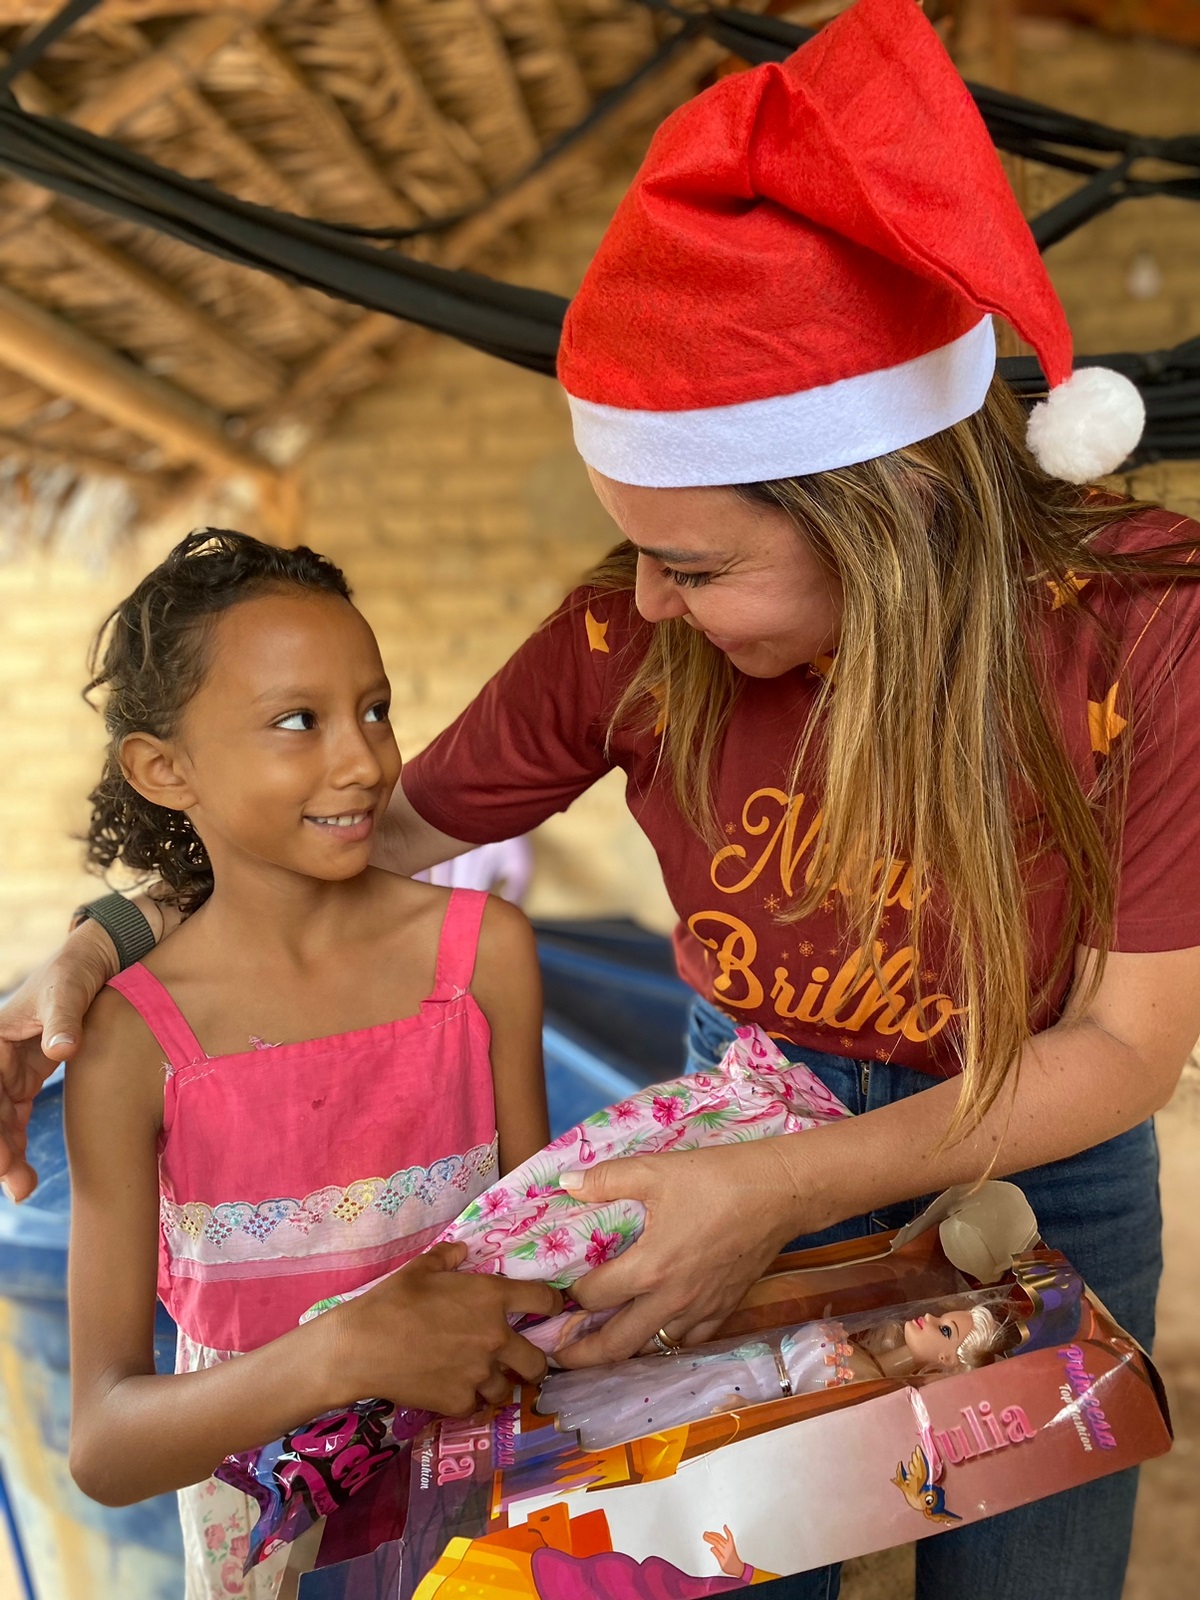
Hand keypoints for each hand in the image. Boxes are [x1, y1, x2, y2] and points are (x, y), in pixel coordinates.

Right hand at [0, 920, 119, 1200]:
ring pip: (1, 1122)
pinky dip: (18, 1146)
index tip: (2, 1157)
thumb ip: (64, 1019)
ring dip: (7, 1157)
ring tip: (23, 1190)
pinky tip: (26, 1178)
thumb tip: (60, 1050)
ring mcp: (11, 1069)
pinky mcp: (28, 1077)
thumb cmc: (79, 969)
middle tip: (16, 1184)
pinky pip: (16, 1119)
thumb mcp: (70, 989)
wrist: (100, 960)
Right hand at [326, 1242, 562, 1415]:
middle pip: (537, 1362)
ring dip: (498, 1385)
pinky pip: (475, 1406)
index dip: (551, 1303)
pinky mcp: (459, 1401)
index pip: (543, 1300)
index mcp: (491, 1298)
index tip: (550, 1308)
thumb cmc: (392, 1300)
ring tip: (482, 1380)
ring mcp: (479, 1374)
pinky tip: (453, 1391)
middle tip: (523, 1363)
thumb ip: (448, 1257)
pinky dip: (468, 1401)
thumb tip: (462, 1251)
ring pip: (506, 1390)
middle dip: (534, 1364)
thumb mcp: (421, 1267)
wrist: (362, 1346)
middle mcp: (495, 1337)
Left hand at [552, 1141, 802, 1367]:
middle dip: (582, 1354)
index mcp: (650, 1268)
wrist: (779, 1193)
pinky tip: (655, 1329)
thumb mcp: (656, 1170)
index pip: (593, 1298)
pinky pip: (689, 1340)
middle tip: (558, 1356)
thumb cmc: (716, 1179)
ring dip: (624, 1348)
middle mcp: (672, 1300)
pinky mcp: (725, 1309)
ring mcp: (701, 1309)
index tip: (559, 1291)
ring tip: (602, 1341)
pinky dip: (666, 1339)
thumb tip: (566, 1181)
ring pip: (653, 1347)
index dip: (570, 1295)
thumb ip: (607, 1179)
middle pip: (617, 1345)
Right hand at [703, 1526, 743, 1578]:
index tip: (704, 1536)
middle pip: (718, 1539)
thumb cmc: (731, 1568)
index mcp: (724, 1552)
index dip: (709, 1539)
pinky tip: (725, 1527)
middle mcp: (727, 1547)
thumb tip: (712, 1548)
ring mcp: (730, 1545)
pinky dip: (727, 1531)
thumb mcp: (722, 1564)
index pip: (715, 1543)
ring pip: (721, 1537)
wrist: (738, 1568)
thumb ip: (717, 1555)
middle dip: (711, 1535)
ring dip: (715, 1534)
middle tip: (705, 1533)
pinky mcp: (732, 1545)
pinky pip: (730, 1536)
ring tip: (709, 1532)